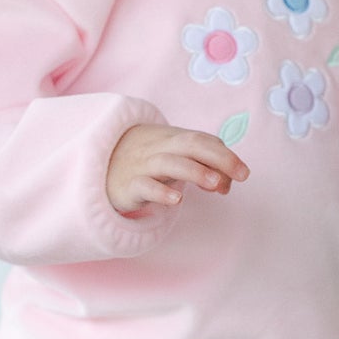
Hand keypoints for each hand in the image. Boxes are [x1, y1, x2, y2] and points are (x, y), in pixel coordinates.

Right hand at [106, 124, 249, 214]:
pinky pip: (145, 186)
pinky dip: (161, 192)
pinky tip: (177, 200)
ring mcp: (142, 165)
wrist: (95, 166)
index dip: (225, 155)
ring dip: (196, 172)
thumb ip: (199, 166)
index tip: (242, 174)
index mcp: (172, 138)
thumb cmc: (142, 162)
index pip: (203, 140)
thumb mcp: (171, 158)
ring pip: (171, 163)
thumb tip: (226, 183)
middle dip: (221, 158)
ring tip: (216, 184)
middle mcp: (159, 148)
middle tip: (242, 175)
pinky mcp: (128, 186)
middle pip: (192, 144)